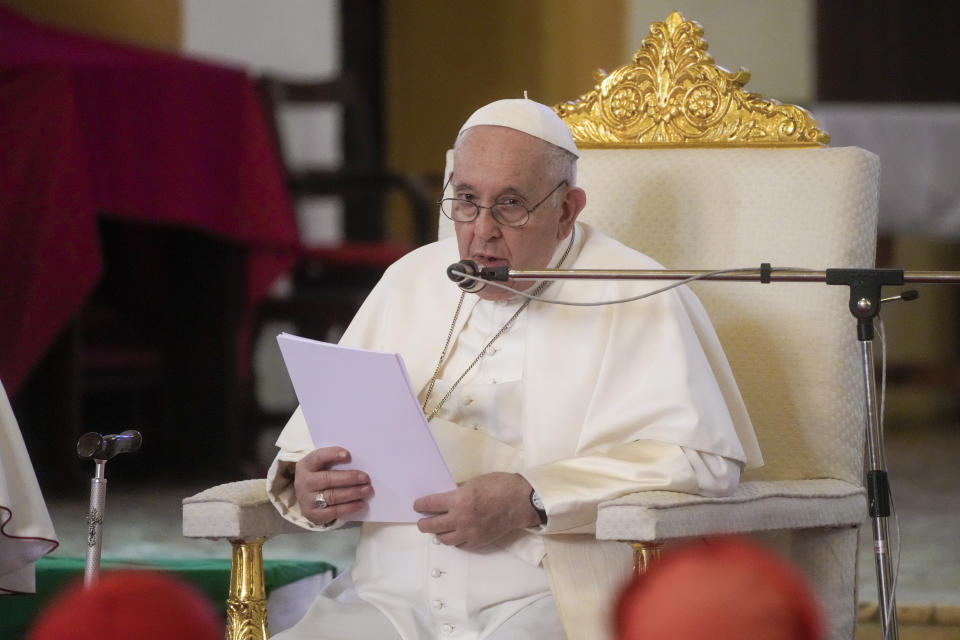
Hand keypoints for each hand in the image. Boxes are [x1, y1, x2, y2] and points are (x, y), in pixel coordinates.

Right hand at [294, 447, 371, 524]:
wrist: (305, 496)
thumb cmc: (320, 475)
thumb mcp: (322, 465)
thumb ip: (335, 462)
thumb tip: (359, 462)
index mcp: (306, 465)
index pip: (318, 457)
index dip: (332, 455)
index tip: (348, 455)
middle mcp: (304, 482)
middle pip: (328, 479)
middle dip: (349, 478)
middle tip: (366, 478)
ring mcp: (307, 500)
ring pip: (332, 496)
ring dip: (353, 493)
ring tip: (368, 490)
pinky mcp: (313, 514)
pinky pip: (334, 511)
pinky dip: (349, 507)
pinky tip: (361, 503)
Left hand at [414, 472, 540, 549]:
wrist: (521, 502)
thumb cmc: (500, 486)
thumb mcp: (475, 481)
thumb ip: (459, 490)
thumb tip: (447, 495)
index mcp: (458, 499)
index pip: (430, 504)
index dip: (420, 505)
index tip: (417, 506)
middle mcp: (460, 518)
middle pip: (432, 525)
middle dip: (423, 524)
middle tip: (422, 522)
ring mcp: (469, 532)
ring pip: (444, 539)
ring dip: (438, 533)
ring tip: (438, 528)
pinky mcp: (478, 541)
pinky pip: (460, 545)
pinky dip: (455, 540)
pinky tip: (455, 534)